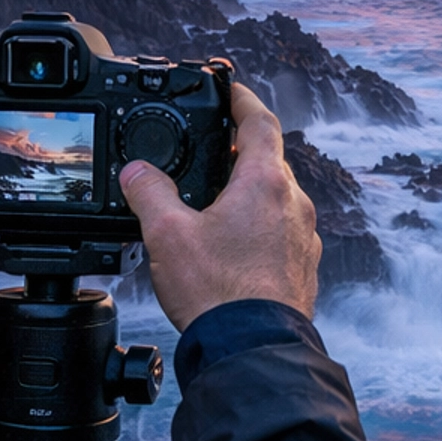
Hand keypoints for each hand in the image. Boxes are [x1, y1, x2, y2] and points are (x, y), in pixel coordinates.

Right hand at [120, 82, 319, 330]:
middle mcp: (294, 205)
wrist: (251, 350)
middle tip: (211, 153)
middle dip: (239, 154)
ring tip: (214, 206)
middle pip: (269, 162)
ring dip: (249, 195)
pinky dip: (259, 230)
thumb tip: (137, 173)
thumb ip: (149, 194)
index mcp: (265, 184)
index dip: (242, 100)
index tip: (230, 90)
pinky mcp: (303, 269)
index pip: (260, 121)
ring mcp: (304, 239)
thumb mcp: (167, 235)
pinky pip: (282, 235)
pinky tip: (232, 250)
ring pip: (277, 200)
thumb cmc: (217, 294)